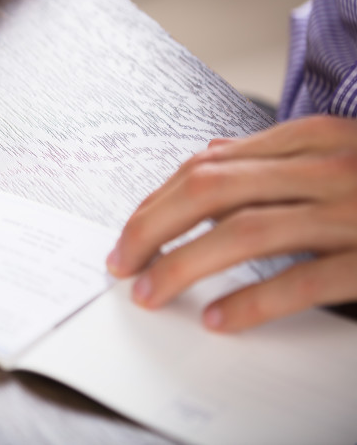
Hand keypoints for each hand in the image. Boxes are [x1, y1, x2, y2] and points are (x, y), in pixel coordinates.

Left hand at [107, 115, 356, 330]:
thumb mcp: (341, 154)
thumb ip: (280, 157)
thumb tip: (212, 158)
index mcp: (314, 138)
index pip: (208, 166)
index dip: (156, 201)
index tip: (128, 234)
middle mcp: (327, 167)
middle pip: (210, 190)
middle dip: (152, 229)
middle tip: (122, 263)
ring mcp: (351, 211)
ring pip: (243, 231)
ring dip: (182, 266)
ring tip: (149, 293)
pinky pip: (301, 280)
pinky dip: (252, 301)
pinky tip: (217, 317)